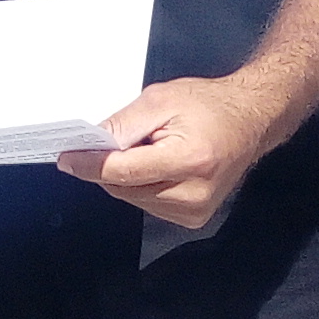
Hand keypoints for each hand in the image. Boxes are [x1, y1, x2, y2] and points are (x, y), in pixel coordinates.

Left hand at [59, 75, 280, 230]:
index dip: (90, 164)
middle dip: (110, 166)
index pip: (123, 171)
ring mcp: (194, 211)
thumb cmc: (209, 105)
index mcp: (190, 160)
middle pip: (124, 187)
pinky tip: (159, 165)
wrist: (251, 120)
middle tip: (118, 139)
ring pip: (132, 198)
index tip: (67, 157)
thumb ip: (123, 124)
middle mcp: (193, 193)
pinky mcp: (193, 219)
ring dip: (127, 176)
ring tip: (150, 148)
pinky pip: (147, 204)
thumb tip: (88, 145)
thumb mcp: (161, 100)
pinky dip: (142, 185)